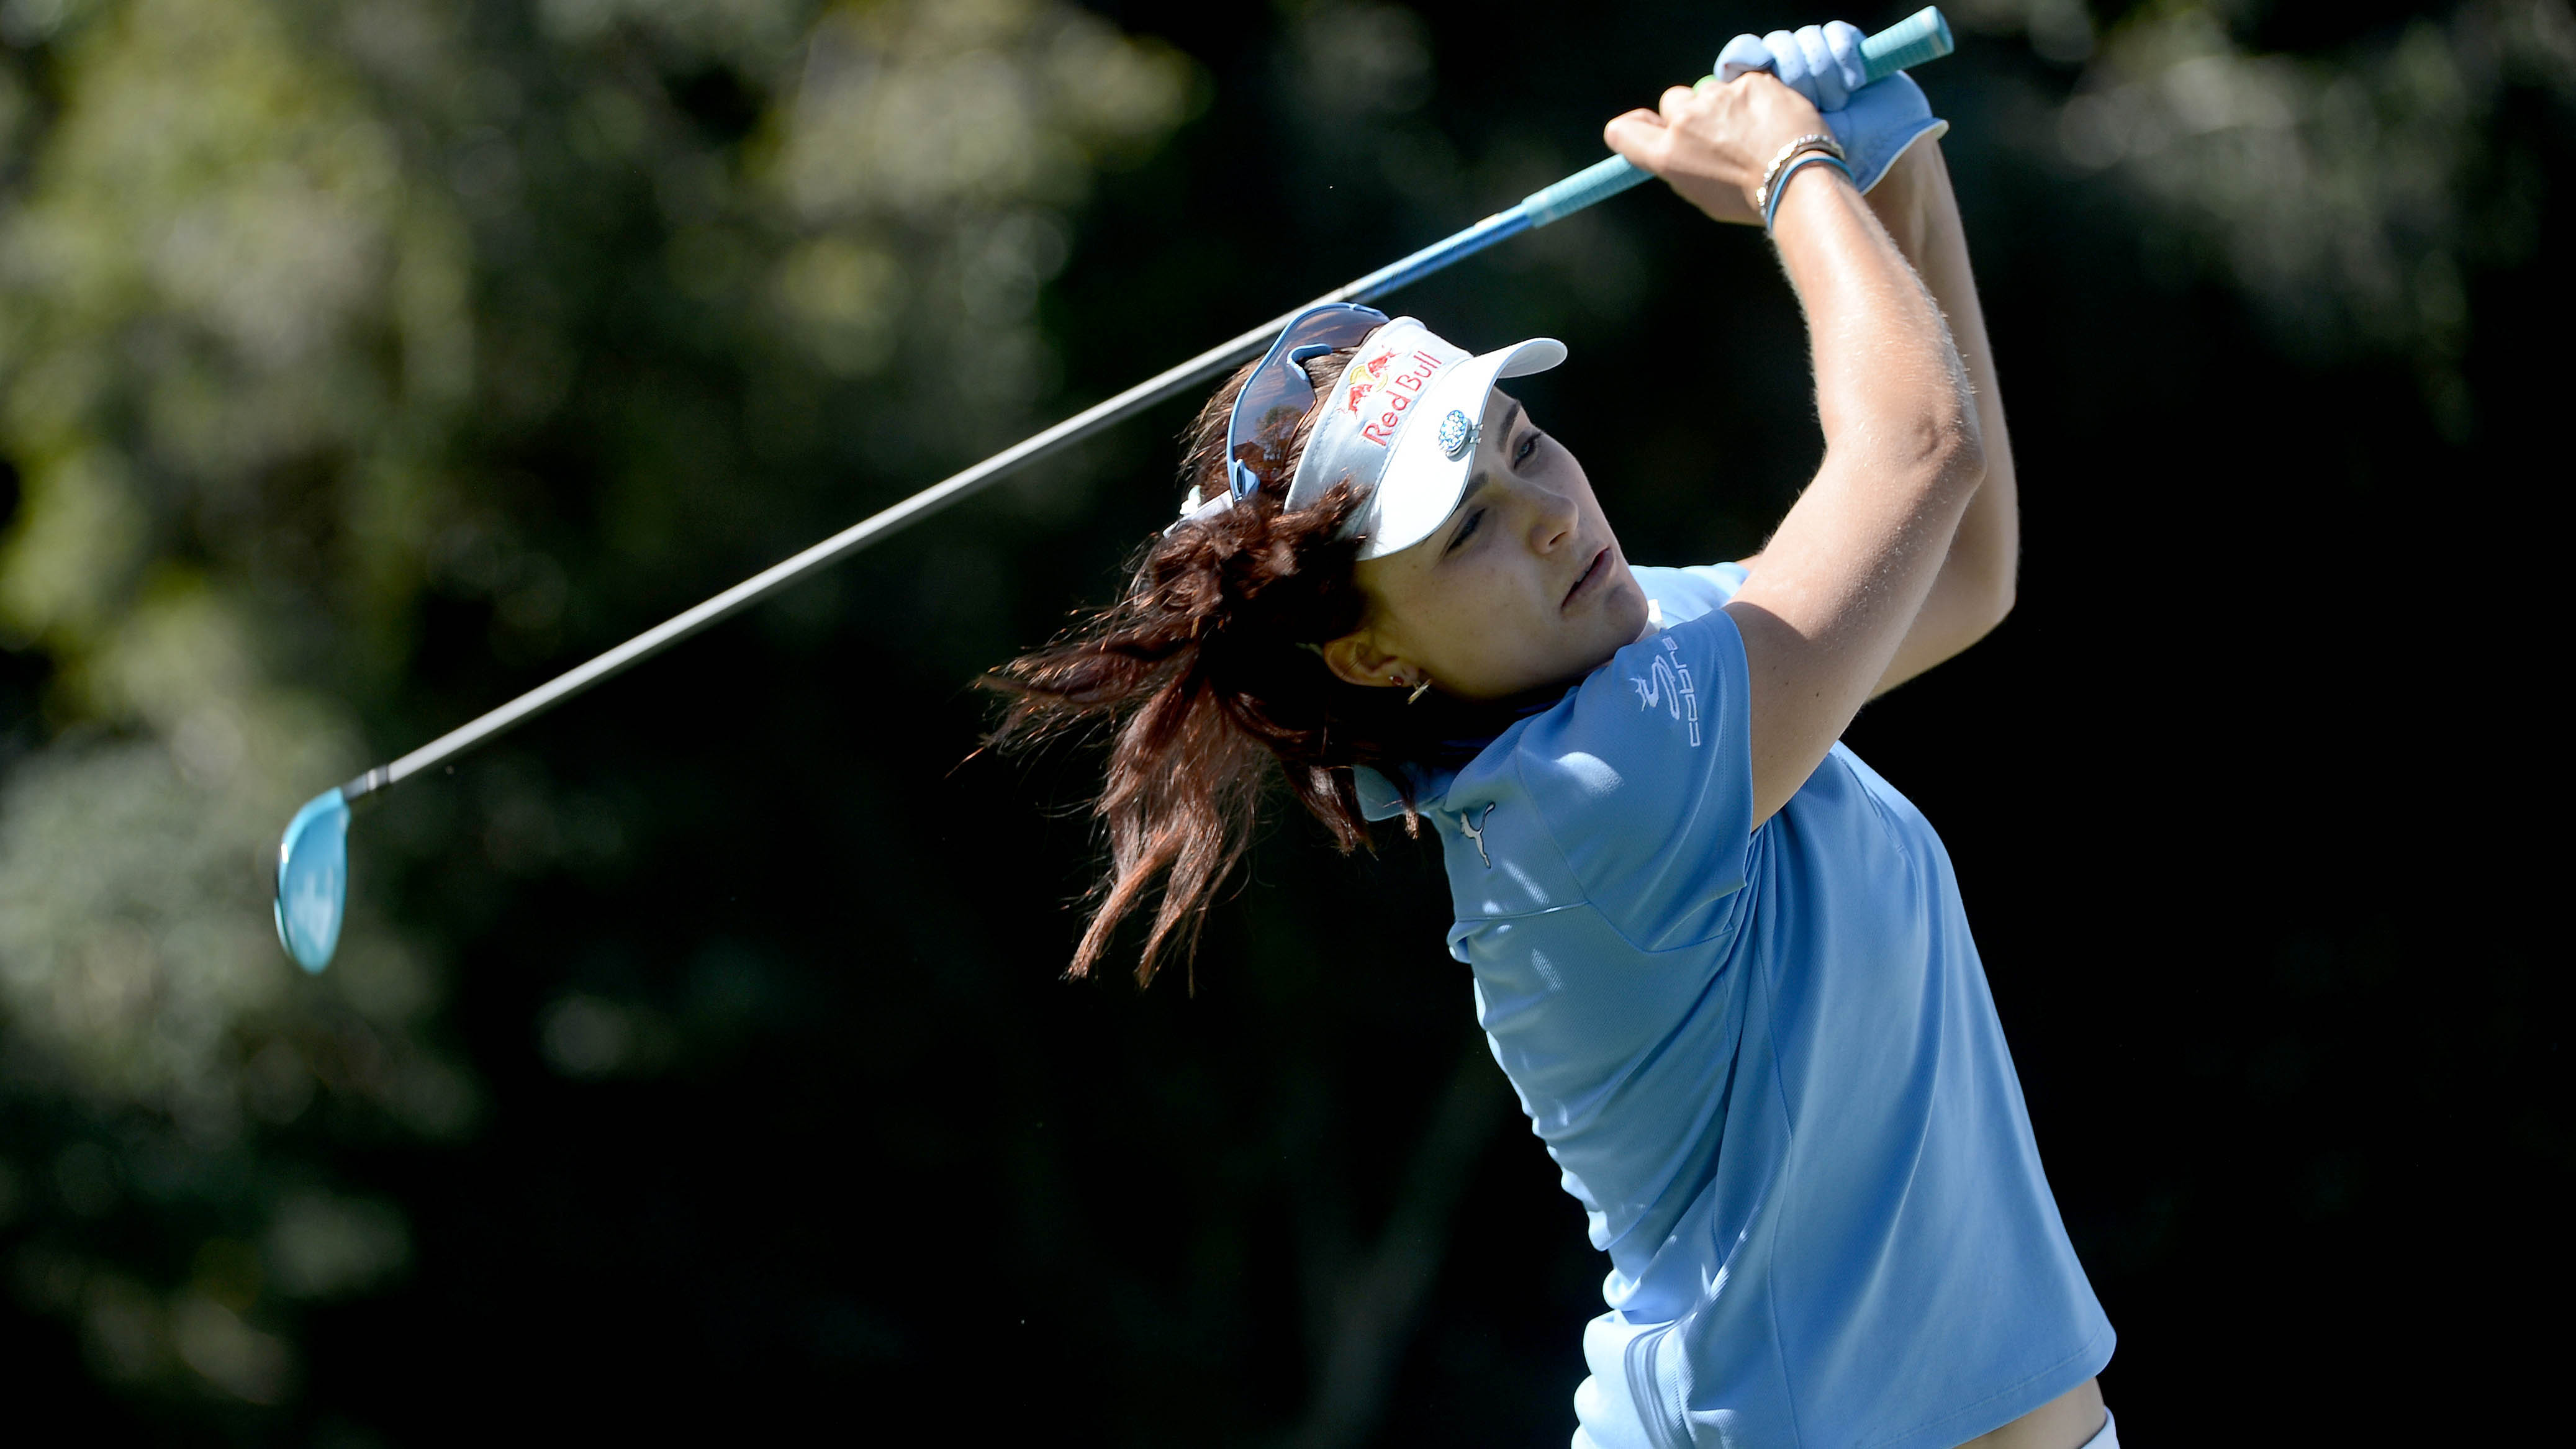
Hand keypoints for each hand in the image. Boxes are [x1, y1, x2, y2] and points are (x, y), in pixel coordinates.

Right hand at [1602, 71, 1830, 226]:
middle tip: (1718, 136)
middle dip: (1689, 114)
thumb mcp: (1703, 196)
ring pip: (1711, 92)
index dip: (1633, 128)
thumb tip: (1678, 149)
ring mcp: (1718, 97)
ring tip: (1754, 132)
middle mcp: (1685, 122)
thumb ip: (1683, 166)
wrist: (1799, 180)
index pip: (1622, 131)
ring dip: (1726, 106)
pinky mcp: (1749, 81)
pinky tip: (1772, 121)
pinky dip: (1756, 99)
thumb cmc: (1752, 200)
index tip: (1648, 129)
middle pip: (1672, 103)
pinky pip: (1745, 84)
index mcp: (1667, 155)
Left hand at [1715, 22, 1948, 194]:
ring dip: (1822, 72)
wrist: (1876, 161)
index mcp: (1761, 98)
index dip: (1744, 55)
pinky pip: (1837, 34)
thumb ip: (1727, 126)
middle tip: (1807, 105)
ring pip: (1806, 39)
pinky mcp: (1850, 52)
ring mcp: (1819, 63)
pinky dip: (1844, 57)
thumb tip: (1697, 98)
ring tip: (1837, 104)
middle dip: (1793, 73)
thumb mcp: (1762, 151)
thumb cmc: (1816, 165)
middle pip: (1776, 45)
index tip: (1753, 65)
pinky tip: (1853, 86)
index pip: (1740, 57)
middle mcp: (1789, 76)